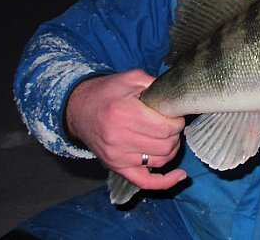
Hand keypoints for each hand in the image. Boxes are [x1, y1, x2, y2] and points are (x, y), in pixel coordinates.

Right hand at [65, 69, 186, 190]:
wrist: (79, 110)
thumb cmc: (107, 93)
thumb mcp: (131, 79)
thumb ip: (154, 84)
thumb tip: (176, 95)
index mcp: (124, 114)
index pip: (164, 128)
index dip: (177, 122)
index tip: (176, 116)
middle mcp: (119, 139)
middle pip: (165, 146)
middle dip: (176, 135)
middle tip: (173, 125)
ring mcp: (117, 157)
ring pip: (160, 161)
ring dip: (171, 150)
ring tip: (170, 138)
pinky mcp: (117, 167)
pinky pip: (145, 182)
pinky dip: (165, 182)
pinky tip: (180, 176)